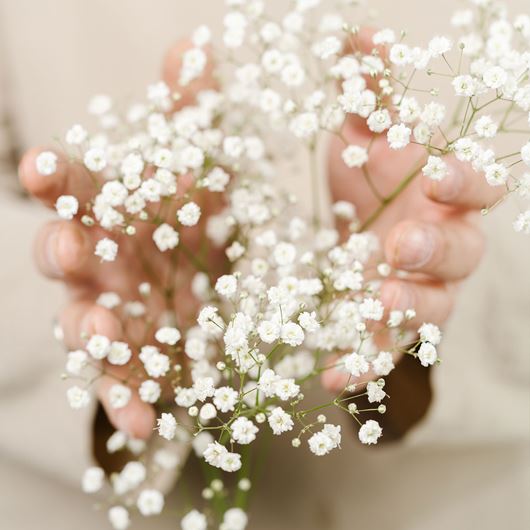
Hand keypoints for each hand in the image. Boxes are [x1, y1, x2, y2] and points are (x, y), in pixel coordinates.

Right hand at [19, 41, 221, 438]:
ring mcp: (117, 315)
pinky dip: (129, 399)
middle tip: (71, 249)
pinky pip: (124, 382)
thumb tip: (196, 46)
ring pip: (83, 324)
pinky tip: (143, 418)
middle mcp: (104, 265)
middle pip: (64, 255)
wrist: (214, 286)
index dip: (58, 179)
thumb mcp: (207, 170)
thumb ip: (196, 116)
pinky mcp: (141, 361)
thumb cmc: (197, 225)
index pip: (77, 191)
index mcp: (116, 215)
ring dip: (90, 330)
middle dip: (60, 251)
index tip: (44, 167)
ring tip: (107, 335)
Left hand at [322, 30, 500, 390]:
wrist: (341, 229)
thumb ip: (365, 93)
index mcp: (438, 195)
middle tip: (399, 245)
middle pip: (461, 256)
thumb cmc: (357, 176)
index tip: (438, 173)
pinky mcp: (379, 325)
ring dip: (410, 308)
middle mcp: (436, 245)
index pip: (476, 187)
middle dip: (435, 252)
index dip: (467, 181)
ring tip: (379, 300)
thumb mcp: (357, 132)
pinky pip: (380, 351)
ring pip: (431, 309)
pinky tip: (332, 373)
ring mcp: (412, 290)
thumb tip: (357, 38)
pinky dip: (361, 362)